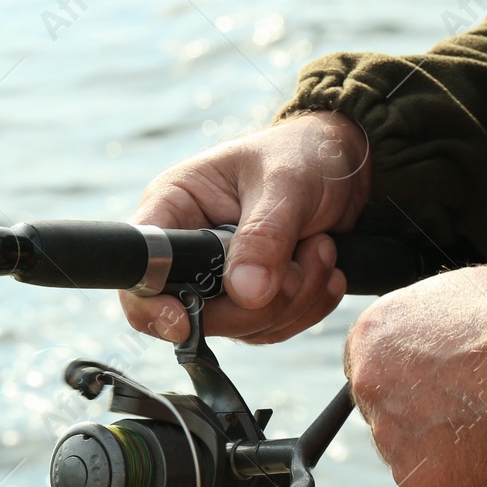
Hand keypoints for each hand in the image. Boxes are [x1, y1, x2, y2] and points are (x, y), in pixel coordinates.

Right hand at [120, 112, 370, 343]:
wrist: (346, 169)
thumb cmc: (305, 155)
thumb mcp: (287, 183)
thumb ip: (265, 236)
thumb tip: (245, 294)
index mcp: (175, 207)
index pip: (140, 268)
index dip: (151, 304)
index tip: (183, 321)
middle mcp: (188, 251)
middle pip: (196, 314)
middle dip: (260, 301)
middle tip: (307, 256)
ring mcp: (219, 282)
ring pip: (241, 328)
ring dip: (295, 300)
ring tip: (323, 250)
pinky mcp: (251, 301)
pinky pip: (270, 331)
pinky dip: (307, 309)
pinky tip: (327, 272)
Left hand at [344, 265, 486, 486]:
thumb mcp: (462, 292)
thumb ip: (426, 318)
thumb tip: (429, 333)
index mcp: (372, 336)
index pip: (372, 364)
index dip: (409, 373)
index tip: (440, 379)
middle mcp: (369, 387)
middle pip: (387, 410)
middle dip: (422, 411)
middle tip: (473, 403)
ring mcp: (393, 440)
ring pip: (413, 450)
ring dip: (445, 445)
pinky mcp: (424, 484)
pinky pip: (442, 483)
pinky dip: (468, 475)